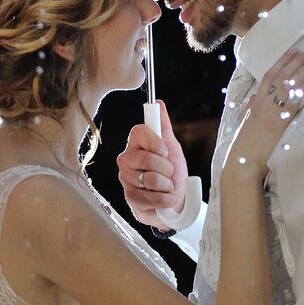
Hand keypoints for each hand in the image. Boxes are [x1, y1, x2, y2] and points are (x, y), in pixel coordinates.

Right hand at [117, 99, 188, 227]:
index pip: (139, 131)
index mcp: (135, 144)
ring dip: (167, 186)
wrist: (177, 201)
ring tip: (166, 187)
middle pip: (146, 158)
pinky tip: (163, 199)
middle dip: (166, 168)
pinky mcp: (130, 199)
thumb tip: (158, 103)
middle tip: (168, 174)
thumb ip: (163, 126)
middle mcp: (126, 160)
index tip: (165, 152)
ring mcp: (126, 180)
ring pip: (151, 179)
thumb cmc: (172, 174)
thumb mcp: (172, 147)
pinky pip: (151, 197)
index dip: (155, 142)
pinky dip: (164, 200)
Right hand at [226, 47, 303, 177]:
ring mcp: (272, 112)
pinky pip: (293, 101)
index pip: (270, 75)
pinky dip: (302, 89)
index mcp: (256, 102)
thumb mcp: (244, 122)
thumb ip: (249, 108)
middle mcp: (264, 103)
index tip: (295, 51)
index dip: (283, 61)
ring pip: (289, 84)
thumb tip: (254, 96)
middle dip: (299, 60)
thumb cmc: (244, 145)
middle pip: (283, 76)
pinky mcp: (279, 123)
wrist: (242, 162)